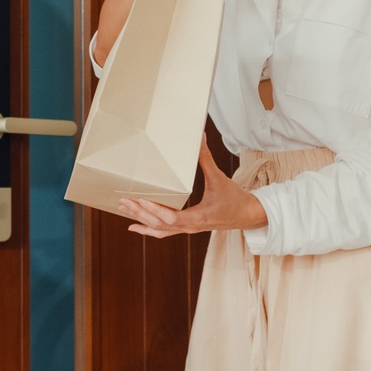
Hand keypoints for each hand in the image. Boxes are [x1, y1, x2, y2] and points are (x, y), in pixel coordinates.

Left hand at [119, 146, 265, 238]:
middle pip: (160, 224)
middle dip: (140, 212)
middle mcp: (191, 227)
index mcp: (199, 216)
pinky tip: (134, 226)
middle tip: (123, 200)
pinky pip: (164, 232)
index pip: (172, 218)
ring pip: (160, 229)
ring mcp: (188, 229)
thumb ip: (206, 159)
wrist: (246, 215)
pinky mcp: (187, 228)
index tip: (141, 199)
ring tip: (124, 208)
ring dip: (141, 220)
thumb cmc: (235, 198)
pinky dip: (148, 230)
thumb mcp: (220, 178)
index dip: (156, 210)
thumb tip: (200, 137)